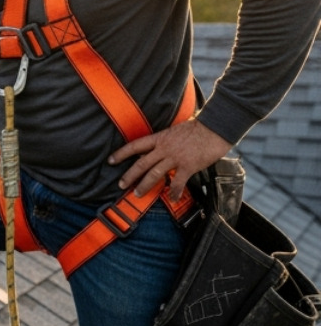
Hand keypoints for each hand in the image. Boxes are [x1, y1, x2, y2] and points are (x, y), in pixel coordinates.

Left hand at [108, 118, 232, 200]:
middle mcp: (164, 149)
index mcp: (160, 138)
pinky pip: (178, 182)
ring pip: (154, 174)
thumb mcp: (175, 131)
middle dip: (129, 176)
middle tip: (120, 185)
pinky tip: (173, 198)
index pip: (135, 146)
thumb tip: (159, 149)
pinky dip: (175, 192)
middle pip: (141, 164)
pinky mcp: (188, 166)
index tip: (110, 161)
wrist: (216, 127)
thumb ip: (166, 141)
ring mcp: (175, 158)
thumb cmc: (198, 127)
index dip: (121, 153)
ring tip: (137, 194)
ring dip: (144, 186)